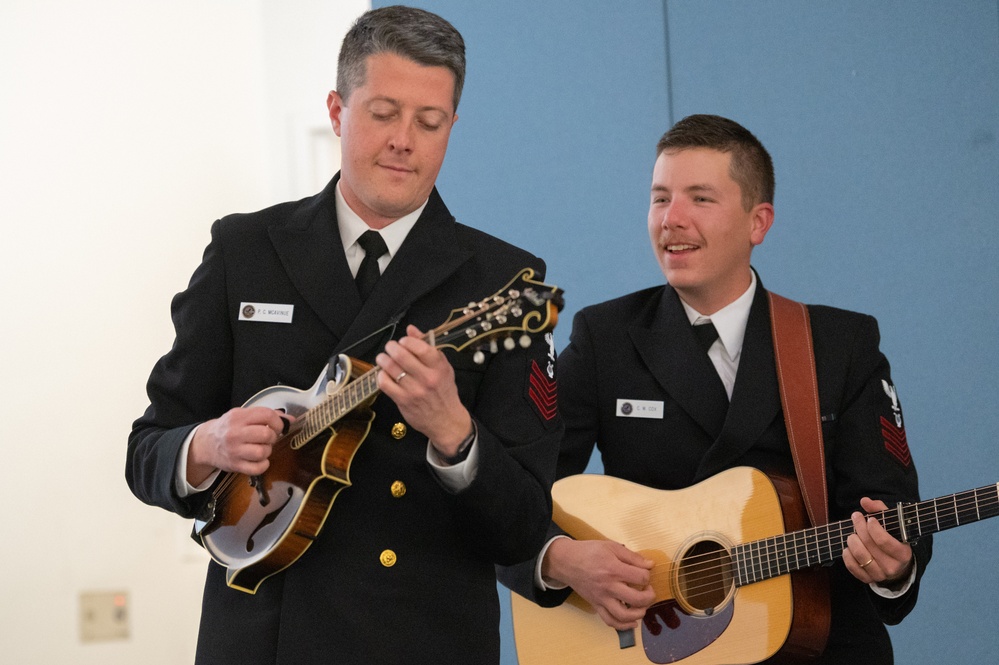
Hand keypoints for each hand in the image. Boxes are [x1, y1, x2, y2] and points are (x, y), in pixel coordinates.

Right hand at [187, 406, 290, 484]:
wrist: (206, 444)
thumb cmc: (229, 428)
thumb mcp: (243, 415)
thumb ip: (266, 415)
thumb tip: (291, 419)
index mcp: (238, 416)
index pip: (266, 415)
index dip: (278, 421)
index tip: (277, 427)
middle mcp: (235, 433)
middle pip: (266, 434)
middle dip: (273, 436)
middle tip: (268, 438)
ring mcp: (234, 451)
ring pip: (262, 452)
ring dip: (267, 451)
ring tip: (262, 448)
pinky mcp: (235, 465)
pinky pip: (257, 468)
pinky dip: (263, 465)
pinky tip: (259, 460)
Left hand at [376, 325, 471, 456]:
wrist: (446, 420)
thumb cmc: (444, 391)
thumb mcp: (442, 368)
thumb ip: (427, 347)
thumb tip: (411, 329)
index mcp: (439, 367)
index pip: (421, 347)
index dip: (407, 341)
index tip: (403, 341)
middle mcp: (428, 378)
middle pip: (402, 356)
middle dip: (391, 347)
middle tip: (390, 347)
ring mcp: (415, 390)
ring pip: (391, 368)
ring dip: (383, 360)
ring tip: (383, 358)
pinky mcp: (403, 401)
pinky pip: (385, 384)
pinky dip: (381, 376)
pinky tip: (383, 374)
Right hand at [543, 539, 656, 630]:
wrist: (566, 561)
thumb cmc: (589, 551)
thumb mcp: (611, 546)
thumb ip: (632, 556)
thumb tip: (650, 564)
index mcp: (613, 569)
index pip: (640, 577)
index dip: (647, 575)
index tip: (644, 571)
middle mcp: (609, 587)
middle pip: (637, 599)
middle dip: (649, 596)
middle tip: (648, 589)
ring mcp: (601, 598)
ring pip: (624, 615)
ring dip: (639, 613)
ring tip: (642, 605)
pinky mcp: (596, 605)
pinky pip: (610, 621)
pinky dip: (623, 625)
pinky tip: (632, 621)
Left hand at [843, 497, 913, 586]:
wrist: (896, 564)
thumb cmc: (892, 539)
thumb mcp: (892, 523)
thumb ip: (880, 509)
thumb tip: (865, 501)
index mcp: (903, 553)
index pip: (884, 541)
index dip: (873, 528)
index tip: (868, 518)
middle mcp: (893, 567)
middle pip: (870, 545)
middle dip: (859, 528)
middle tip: (856, 517)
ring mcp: (880, 575)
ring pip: (861, 557)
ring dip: (852, 541)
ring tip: (851, 534)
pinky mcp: (868, 579)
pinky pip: (853, 568)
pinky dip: (847, 556)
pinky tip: (848, 548)